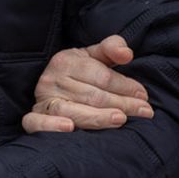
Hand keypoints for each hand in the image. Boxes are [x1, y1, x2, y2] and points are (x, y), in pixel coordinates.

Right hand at [22, 34, 153, 132]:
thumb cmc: (79, 72)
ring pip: (71, 110)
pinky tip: (70, 129)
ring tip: (120, 120)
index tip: (144, 96)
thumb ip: (111, 48)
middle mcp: (52, 79)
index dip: (124, 86)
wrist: (50, 85)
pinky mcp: (34, 118)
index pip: (100, 76)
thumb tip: (127, 54)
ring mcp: (42, 100)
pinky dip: (51, 126)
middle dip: (121, 104)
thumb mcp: (94, 56)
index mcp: (66, 61)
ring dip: (97, 118)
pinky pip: (36, 123)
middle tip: (145, 112)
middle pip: (91, 95)